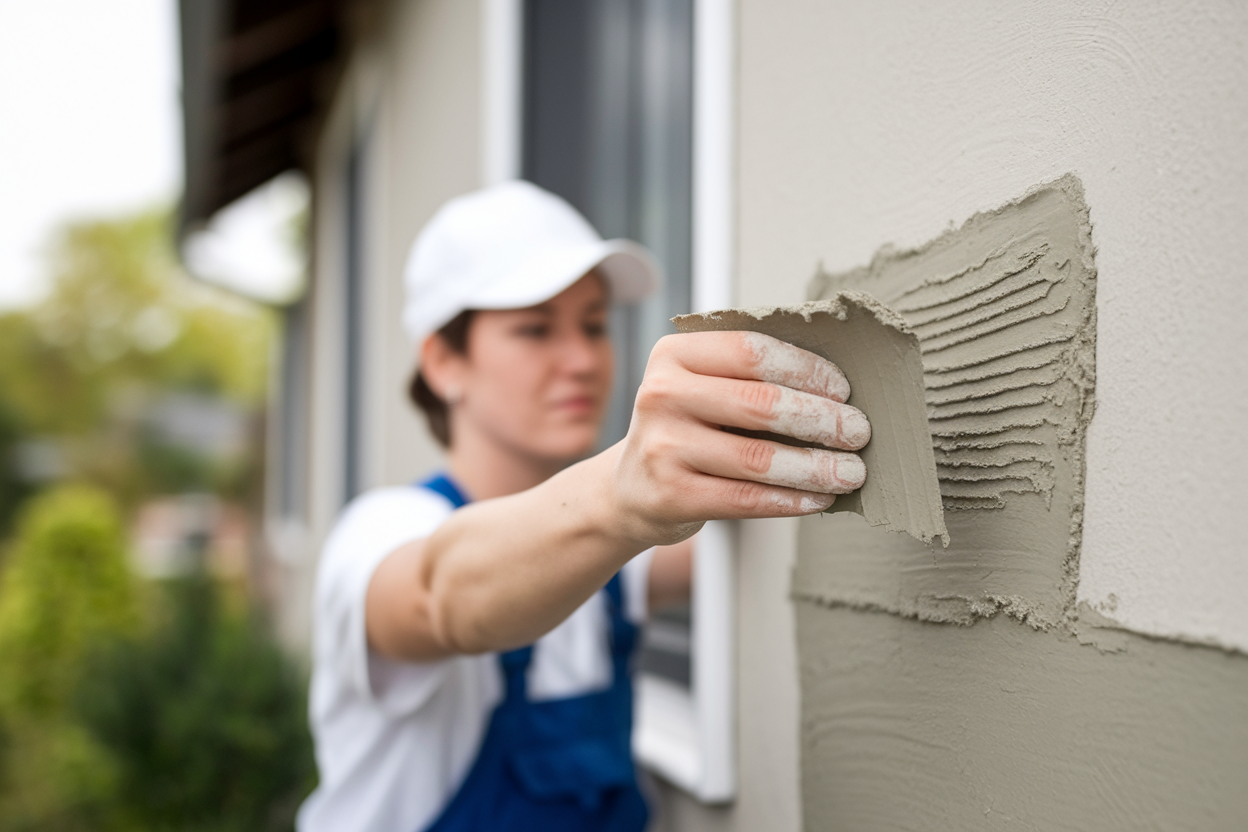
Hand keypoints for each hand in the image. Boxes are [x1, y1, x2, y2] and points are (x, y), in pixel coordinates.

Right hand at [609, 331, 869, 544]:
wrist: (631, 488)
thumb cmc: (687, 429)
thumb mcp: (701, 387)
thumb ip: (750, 376)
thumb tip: (836, 386)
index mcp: (673, 354)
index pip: (751, 351)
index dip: (805, 368)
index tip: (842, 389)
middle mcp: (661, 395)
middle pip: (761, 403)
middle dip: (822, 419)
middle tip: (859, 432)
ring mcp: (662, 448)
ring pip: (759, 458)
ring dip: (816, 467)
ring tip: (851, 471)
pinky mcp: (671, 496)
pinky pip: (746, 499)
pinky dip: (791, 500)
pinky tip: (819, 498)